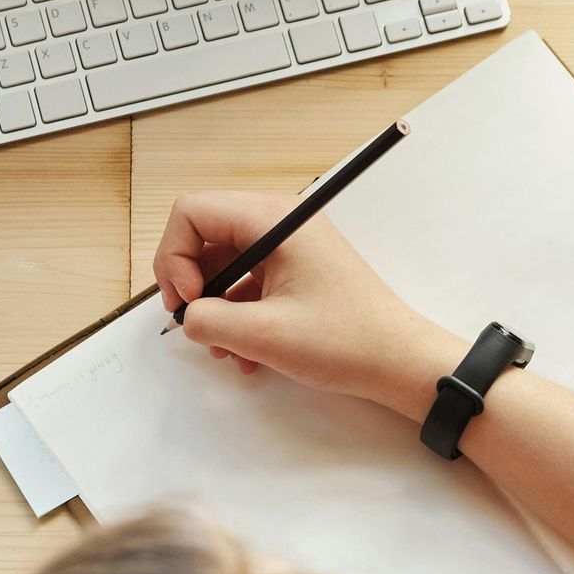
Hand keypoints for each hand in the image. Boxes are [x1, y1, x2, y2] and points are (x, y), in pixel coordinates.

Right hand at [152, 190, 446, 412]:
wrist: (398, 362)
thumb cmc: (344, 341)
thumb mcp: (263, 336)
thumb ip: (208, 321)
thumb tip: (186, 317)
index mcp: (272, 219)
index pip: (191, 212)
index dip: (175, 256)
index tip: (190, 301)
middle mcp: (278, 222)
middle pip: (203, 235)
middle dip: (190, 283)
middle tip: (196, 325)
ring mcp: (288, 246)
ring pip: (222, 264)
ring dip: (213, 307)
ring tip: (226, 350)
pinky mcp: (296, 271)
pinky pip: (246, 282)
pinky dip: (236, 315)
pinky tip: (246, 354)